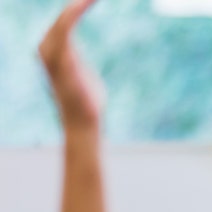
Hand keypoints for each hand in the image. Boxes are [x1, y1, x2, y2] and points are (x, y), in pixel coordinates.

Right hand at [39, 0, 104, 130]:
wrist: (83, 121)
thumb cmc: (86, 102)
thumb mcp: (80, 75)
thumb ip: (76, 62)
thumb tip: (79, 64)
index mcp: (51, 48)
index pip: (64, 19)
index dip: (78, 5)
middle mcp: (45, 47)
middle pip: (63, 15)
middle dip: (79, 2)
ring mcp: (50, 51)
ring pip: (64, 17)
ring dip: (79, 3)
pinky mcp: (60, 56)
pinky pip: (66, 24)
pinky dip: (77, 9)